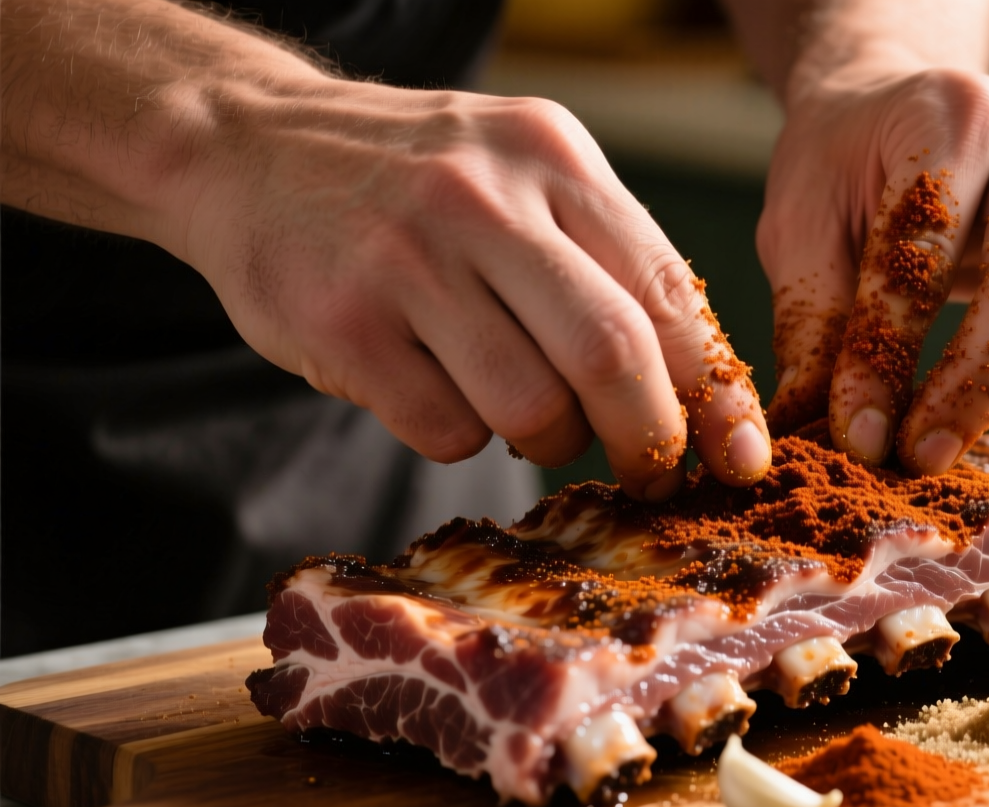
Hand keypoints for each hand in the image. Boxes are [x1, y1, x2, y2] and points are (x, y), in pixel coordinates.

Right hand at [0, 0, 769, 500]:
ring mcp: (406, 261)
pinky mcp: (343, 326)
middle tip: (650, 470)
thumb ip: (610, 258)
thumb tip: (705, 386)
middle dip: (648, 437)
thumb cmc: (416, 182)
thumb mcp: (524, 175)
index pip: (667, 290)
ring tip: (526, 413)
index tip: (736, 451)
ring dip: (547, 441)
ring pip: (530, 406)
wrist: (246, 147)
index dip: (713, 389)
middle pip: (611, 353)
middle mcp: (483, 199)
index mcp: (552, 160)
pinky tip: (441, 393)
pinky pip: (445, 431)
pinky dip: (462, 438)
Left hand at [760, 65, 988, 473]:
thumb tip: (823, 428)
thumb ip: (813, 317)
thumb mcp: (800, 221)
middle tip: (921, 457)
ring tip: (942, 437)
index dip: (889, 351)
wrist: (897, 105)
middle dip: (975, 387)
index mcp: (953, 116)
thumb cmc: (842, 161)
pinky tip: (976, 404)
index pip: (925, 253)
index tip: (858, 433)